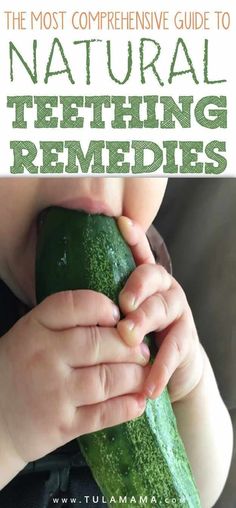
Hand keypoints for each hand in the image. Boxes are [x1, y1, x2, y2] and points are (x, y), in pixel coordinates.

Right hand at [0, 290, 149, 464]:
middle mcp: (44, 357)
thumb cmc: (18, 370)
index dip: (104, 307)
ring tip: (144, 373)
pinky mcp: (62, 425)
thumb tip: (117, 318)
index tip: (118, 316)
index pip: (75, 305)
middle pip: (99, 343)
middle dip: (129, 346)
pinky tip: (138, 400)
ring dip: (135, 376)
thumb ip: (64, 324)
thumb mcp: (29, 335)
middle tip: (142, 349)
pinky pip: (104, 414)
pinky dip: (128, 407)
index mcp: (34, 328)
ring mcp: (53, 393)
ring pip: (108, 378)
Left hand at [117, 216, 203, 402]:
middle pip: (151, 277)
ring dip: (145, 322)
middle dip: (136, 288)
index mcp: (144, 277)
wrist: (166, 366)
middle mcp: (163, 288)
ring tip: (129, 337)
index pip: (139, 252)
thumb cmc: (130, 335)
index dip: (133, 237)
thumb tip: (57, 284)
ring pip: (163, 309)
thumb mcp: (116, 314)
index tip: (121, 224)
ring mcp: (176, 312)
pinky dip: (160, 366)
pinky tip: (148, 380)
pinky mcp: (186, 339)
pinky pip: (174, 349)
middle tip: (122, 304)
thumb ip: (99, 300)